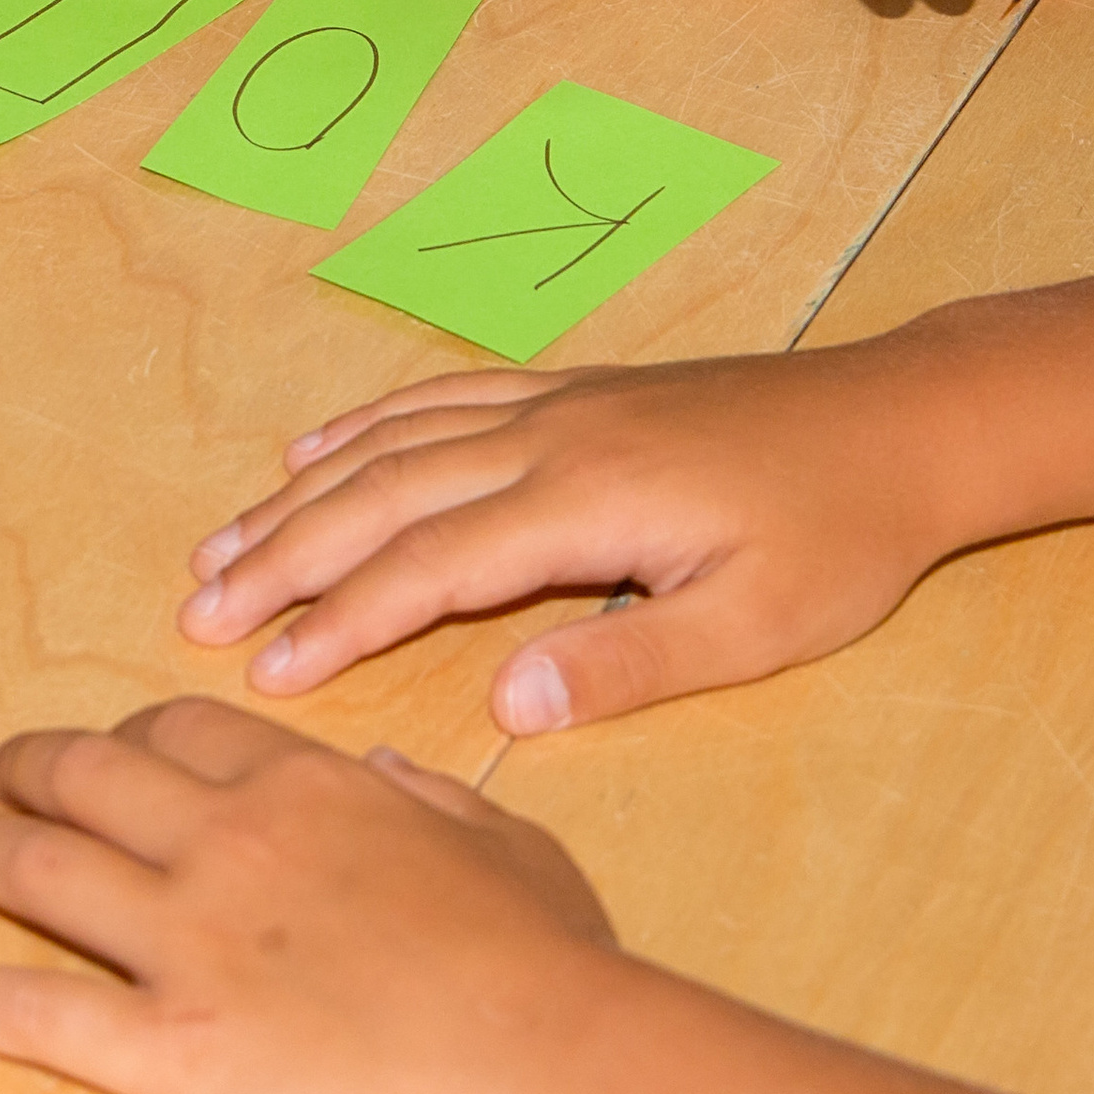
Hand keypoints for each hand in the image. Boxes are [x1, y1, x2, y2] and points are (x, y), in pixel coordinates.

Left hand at [0, 700, 613, 1093]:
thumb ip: (425, 796)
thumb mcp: (503, 838)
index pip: (177, 731)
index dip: (124, 736)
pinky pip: (32, 1008)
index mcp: (306, 785)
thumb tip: (376, 767)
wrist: (557, 1074)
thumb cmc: (552, 966)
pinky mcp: (167, 1048)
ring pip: (41, 870)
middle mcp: (226, 840)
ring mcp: (187, 940)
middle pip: (87, 777)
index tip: (101, 747)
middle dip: (27, 767)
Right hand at [176, 330, 985, 732]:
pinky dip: (361, 424)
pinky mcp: (562, 388)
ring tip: (221, 545)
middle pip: (380, 496)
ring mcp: (546, 403)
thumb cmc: (835, 538)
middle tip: (198, 609)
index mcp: (583, 504)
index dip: (340, 620)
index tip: (267, 671)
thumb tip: (506, 705)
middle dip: (282, 554)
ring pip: (391, 444)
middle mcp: (543, 438)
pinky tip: (310, 450)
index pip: (428, 567)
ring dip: (298, 495)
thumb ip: (630, 665)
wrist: (895, 423)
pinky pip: (434, 395)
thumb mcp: (758, 627)